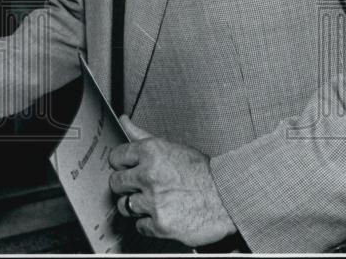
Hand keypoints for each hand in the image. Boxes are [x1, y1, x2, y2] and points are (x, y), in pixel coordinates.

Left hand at [109, 116, 236, 246]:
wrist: (230, 198)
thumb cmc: (203, 173)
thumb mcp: (172, 147)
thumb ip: (142, 136)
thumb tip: (123, 120)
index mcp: (150, 152)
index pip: (115, 158)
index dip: (121, 165)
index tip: (127, 169)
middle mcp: (148, 175)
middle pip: (116, 183)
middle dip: (126, 186)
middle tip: (141, 188)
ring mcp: (153, 201)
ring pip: (125, 205)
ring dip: (136, 206)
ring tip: (154, 202)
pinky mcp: (160, 224)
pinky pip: (140, 225)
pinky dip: (149, 223)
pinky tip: (163, 214)